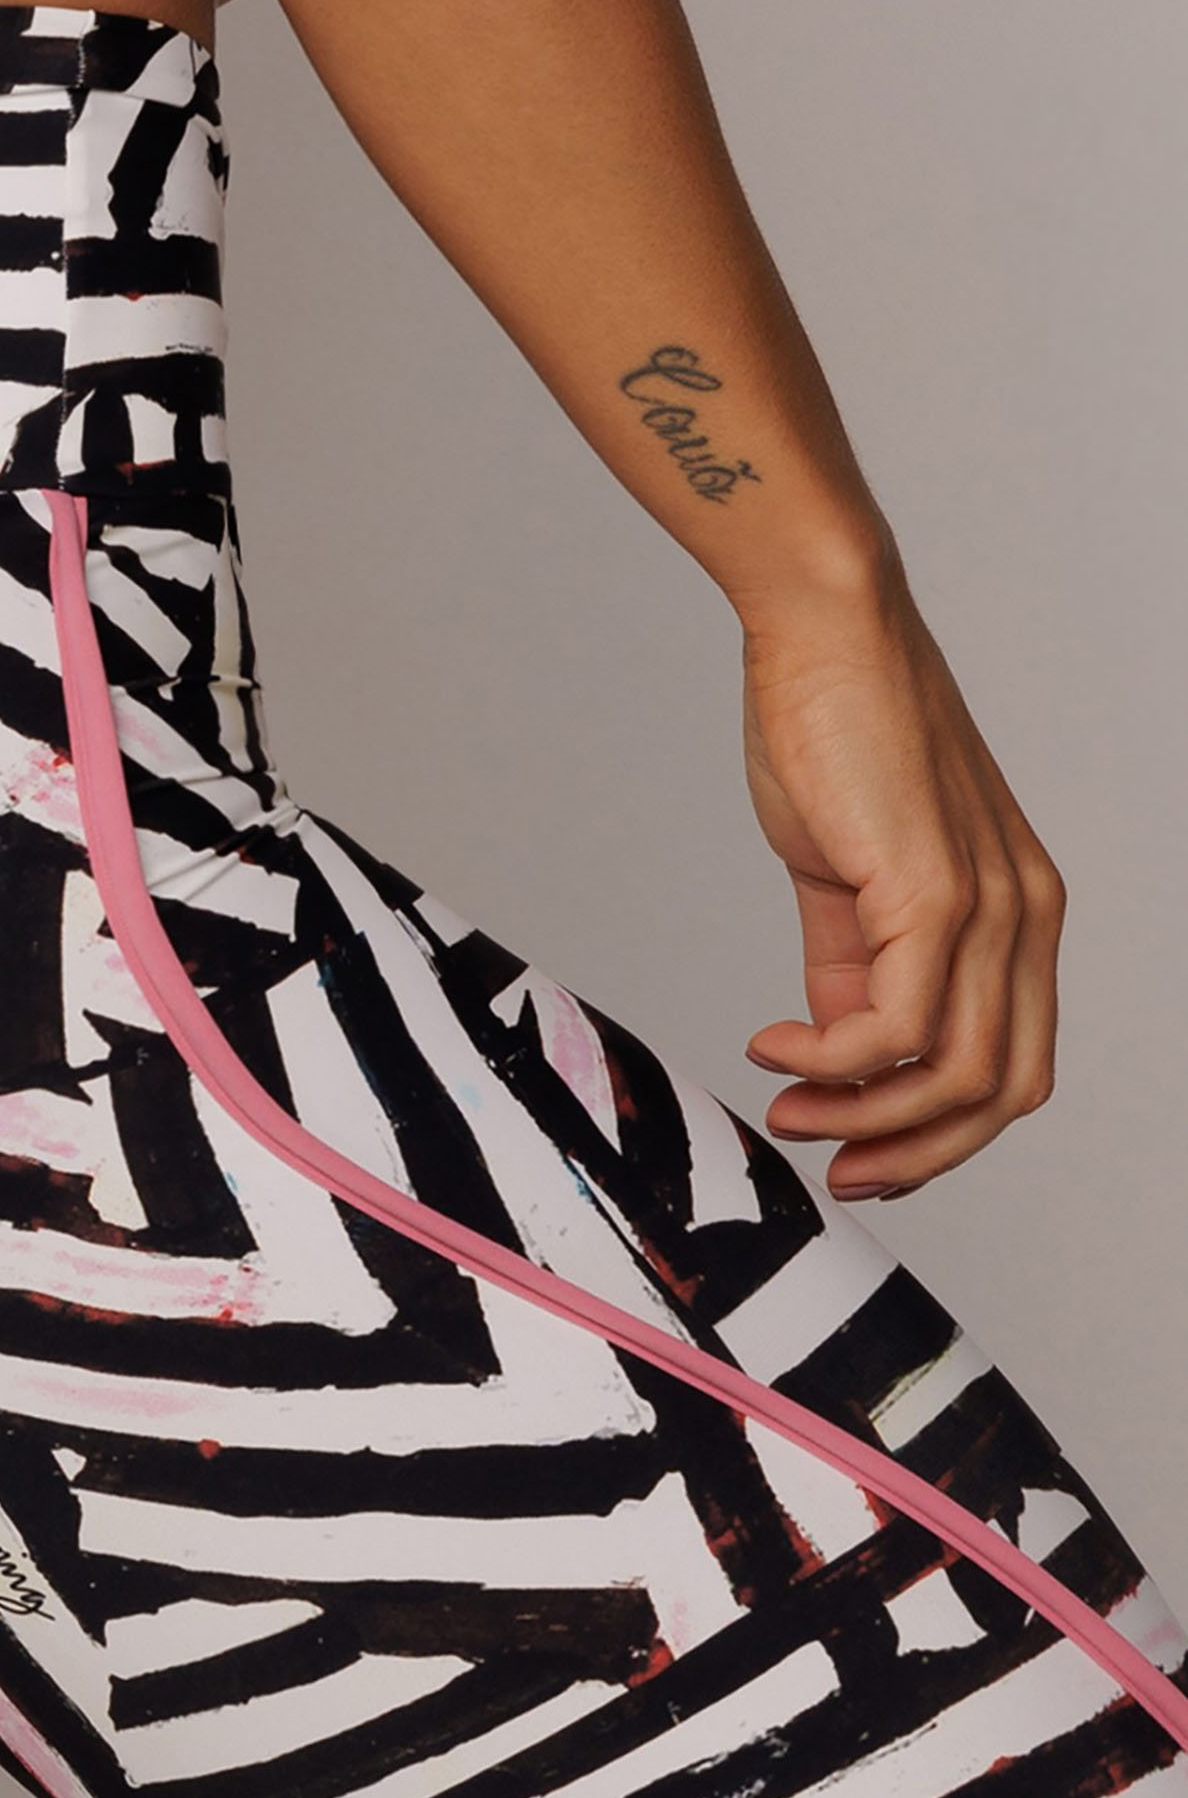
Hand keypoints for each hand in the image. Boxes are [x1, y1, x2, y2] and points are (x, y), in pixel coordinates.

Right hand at [736, 559, 1064, 1200]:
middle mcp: (1025, 915)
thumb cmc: (835, 733)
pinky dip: (830, 1057)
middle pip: (1005, 1092)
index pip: (1012, 1063)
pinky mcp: (932, 890)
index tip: (855, 1151)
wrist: (825, 635)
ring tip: (787, 1107)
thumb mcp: (850, 870)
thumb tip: (838, 1039)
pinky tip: (772, 1043)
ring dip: (863, 1116)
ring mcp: (988, 904)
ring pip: (957, 1073)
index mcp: (1017, 912)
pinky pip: (895, 1024)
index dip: (940, 1130)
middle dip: (914, 1150)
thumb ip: (853, 956)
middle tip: (826, 1163)